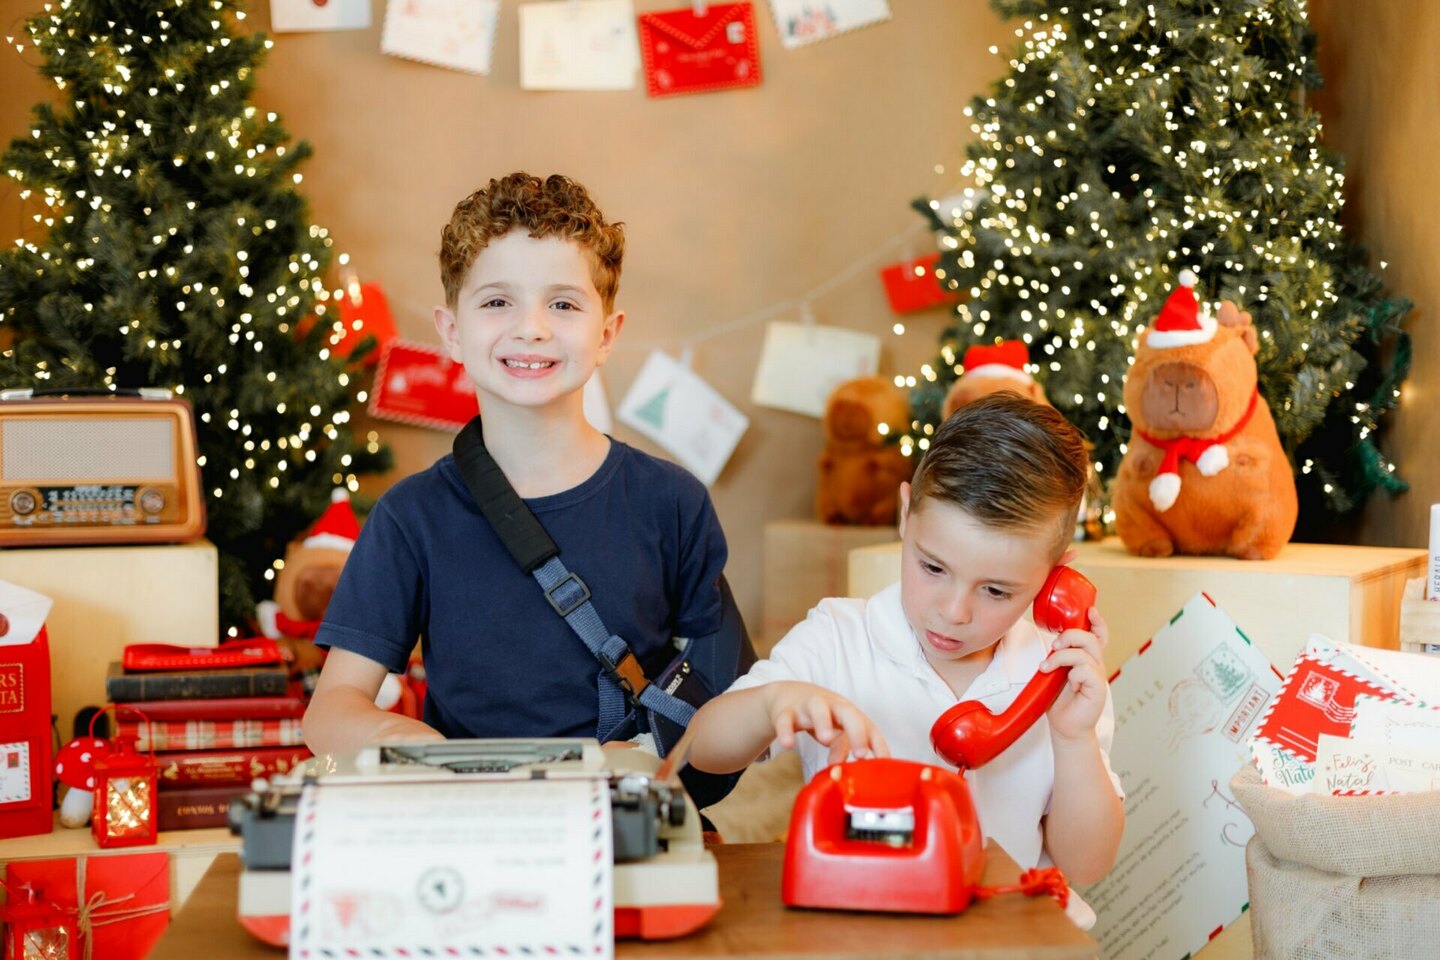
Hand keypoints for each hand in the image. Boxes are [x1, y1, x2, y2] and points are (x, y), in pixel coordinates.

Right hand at [763, 682, 889, 765]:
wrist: (789, 694)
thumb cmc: (822, 716)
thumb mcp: (836, 731)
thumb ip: (841, 749)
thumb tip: (840, 772)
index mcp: (850, 714)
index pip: (869, 728)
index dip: (878, 745)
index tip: (883, 763)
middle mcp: (833, 707)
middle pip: (849, 713)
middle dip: (857, 732)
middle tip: (861, 754)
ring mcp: (809, 706)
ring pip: (818, 710)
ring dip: (824, 723)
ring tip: (826, 740)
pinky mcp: (786, 711)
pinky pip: (786, 720)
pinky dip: (786, 731)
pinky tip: (788, 744)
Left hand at [1041, 605, 1109, 742]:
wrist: (1065, 727)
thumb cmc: (1060, 700)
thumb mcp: (1056, 672)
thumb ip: (1059, 655)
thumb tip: (1052, 640)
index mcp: (1087, 659)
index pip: (1098, 635)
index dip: (1097, 622)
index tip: (1090, 610)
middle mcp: (1095, 665)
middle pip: (1090, 638)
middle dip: (1069, 636)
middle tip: (1053, 645)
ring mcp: (1098, 677)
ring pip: (1084, 653)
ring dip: (1061, 656)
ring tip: (1047, 667)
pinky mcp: (1098, 689)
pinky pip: (1086, 671)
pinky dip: (1073, 674)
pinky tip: (1068, 683)